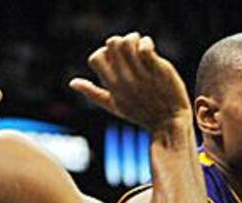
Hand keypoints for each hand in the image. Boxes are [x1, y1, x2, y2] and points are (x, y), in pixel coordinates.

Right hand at [69, 32, 191, 130]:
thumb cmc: (142, 114)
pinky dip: (146, 43)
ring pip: (127, 41)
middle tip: (131, 51)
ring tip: (141, 49)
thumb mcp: (114, 106)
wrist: (169, 123)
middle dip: (120, 42)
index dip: (105, 53)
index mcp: (112, 86)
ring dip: (134, 39)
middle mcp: (124, 79)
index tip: (118, 61)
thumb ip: (93, 93)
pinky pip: (145, 47)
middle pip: (111, 43)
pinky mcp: (156, 69)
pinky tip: (150, 51)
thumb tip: (72, 82)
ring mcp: (140, 73)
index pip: (96, 58)